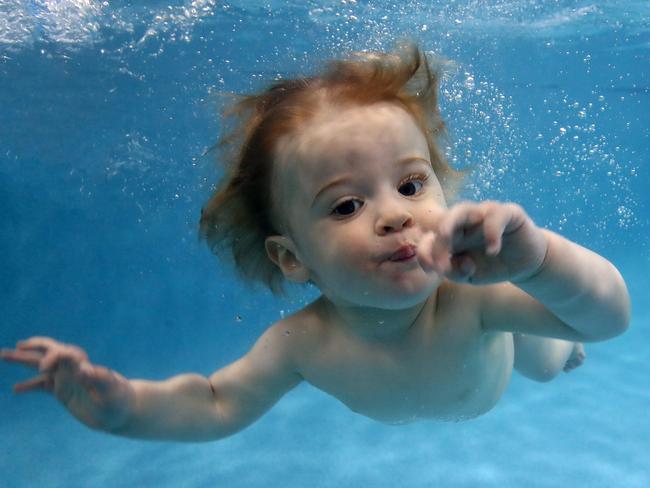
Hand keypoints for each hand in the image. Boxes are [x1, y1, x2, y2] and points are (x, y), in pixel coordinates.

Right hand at [1, 337, 133, 431]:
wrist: (123, 411)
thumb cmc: (120, 399)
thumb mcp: (111, 390)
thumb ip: (98, 378)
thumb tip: (84, 369)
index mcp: (83, 365)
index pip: (63, 353)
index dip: (52, 356)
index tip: (44, 368)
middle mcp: (73, 369)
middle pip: (50, 352)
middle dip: (33, 347)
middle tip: (17, 346)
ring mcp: (67, 380)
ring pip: (41, 367)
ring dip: (24, 361)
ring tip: (4, 355)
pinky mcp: (64, 392)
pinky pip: (43, 386)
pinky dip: (30, 386)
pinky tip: (16, 389)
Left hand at [417, 201, 547, 283]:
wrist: (526, 264)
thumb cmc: (492, 267)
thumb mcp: (469, 276)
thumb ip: (455, 272)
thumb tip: (450, 266)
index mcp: (451, 236)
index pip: (430, 238)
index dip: (426, 252)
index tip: (431, 270)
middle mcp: (464, 222)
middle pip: (443, 221)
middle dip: (437, 239)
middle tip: (438, 259)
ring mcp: (484, 214)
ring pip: (462, 209)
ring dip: (451, 223)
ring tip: (446, 237)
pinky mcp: (508, 213)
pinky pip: (496, 216)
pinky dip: (491, 231)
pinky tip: (492, 251)